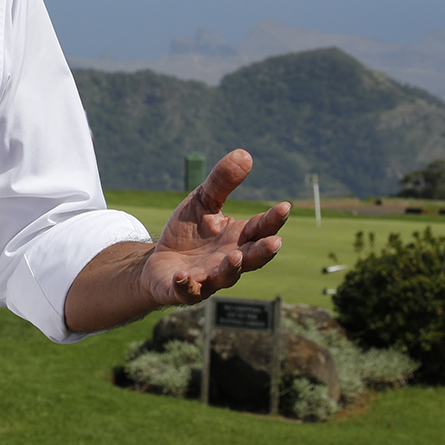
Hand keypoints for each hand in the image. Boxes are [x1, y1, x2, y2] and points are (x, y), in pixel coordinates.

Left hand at [140, 149, 288, 306]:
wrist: (160, 261)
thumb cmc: (189, 232)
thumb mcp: (204, 201)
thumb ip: (222, 182)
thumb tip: (245, 154)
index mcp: (238, 238)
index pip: (260, 229)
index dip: (273, 220)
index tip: (284, 207)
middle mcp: (229, 261)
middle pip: (252, 258)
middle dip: (263, 252)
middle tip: (275, 242)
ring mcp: (209, 278)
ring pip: (225, 277)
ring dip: (231, 269)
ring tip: (235, 257)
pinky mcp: (184, 290)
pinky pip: (187, 291)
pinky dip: (187, 285)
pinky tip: (183, 276)